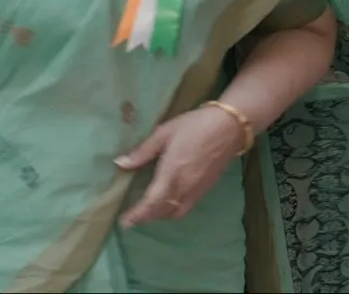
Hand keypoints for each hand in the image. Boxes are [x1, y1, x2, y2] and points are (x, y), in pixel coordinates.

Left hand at [114, 106, 241, 227]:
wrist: (228, 127)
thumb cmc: (194, 126)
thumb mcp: (164, 133)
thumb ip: (143, 151)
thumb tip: (120, 163)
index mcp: (172, 172)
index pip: (151, 201)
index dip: (137, 214)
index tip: (125, 222)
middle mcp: (184, 187)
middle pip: (162, 211)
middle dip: (146, 217)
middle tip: (133, 215)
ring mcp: (197, 190)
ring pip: (175, 212)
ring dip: (160, 215)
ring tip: (149, 211)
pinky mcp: (206, 189)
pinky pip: (186, 207)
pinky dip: (174, 210)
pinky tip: (168, 202)